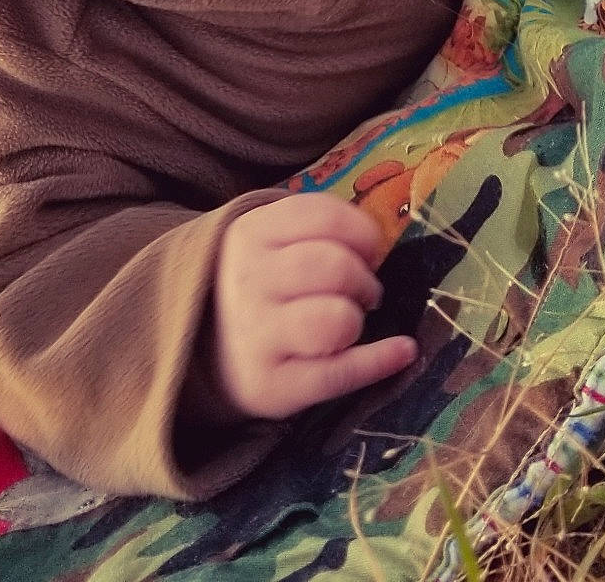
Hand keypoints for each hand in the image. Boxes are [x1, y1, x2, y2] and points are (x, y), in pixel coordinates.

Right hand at [210, 193, 417, 420]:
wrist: (203, 345)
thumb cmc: (261, 285)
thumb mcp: (273, 240)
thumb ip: (321, 229)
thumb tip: (381, 243)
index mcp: (252, 235)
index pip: (325, 218)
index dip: (364, 233)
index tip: (369, 250)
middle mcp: (248, 282)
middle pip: (335, 268)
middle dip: (363, 280)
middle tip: (362, 292)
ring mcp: (256, 336)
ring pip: (337, 319)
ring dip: (357, 319)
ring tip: (350, 320)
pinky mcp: (269, 385)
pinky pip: (340, 373)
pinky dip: (381, 361)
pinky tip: (402, 350)